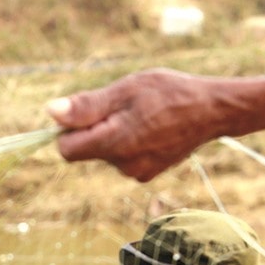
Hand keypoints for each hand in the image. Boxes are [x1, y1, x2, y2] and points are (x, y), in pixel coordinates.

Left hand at [48, 69, 231, 181]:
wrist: (214, 110)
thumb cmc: (170, 93)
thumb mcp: (126, 90)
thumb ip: (87, 106)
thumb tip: (51, 113)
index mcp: (114, 144)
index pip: (66, 148)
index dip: (70, 128)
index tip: (89, 110)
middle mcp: (123, 166)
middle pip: (86, 150)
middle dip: (95, 129)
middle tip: (124, 107)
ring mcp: (136, 173)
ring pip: (105, 154)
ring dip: (113, 134)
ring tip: (142, 115)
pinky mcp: (146, 174)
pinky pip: (122, 159)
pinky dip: (128, 143)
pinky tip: (151, 128)